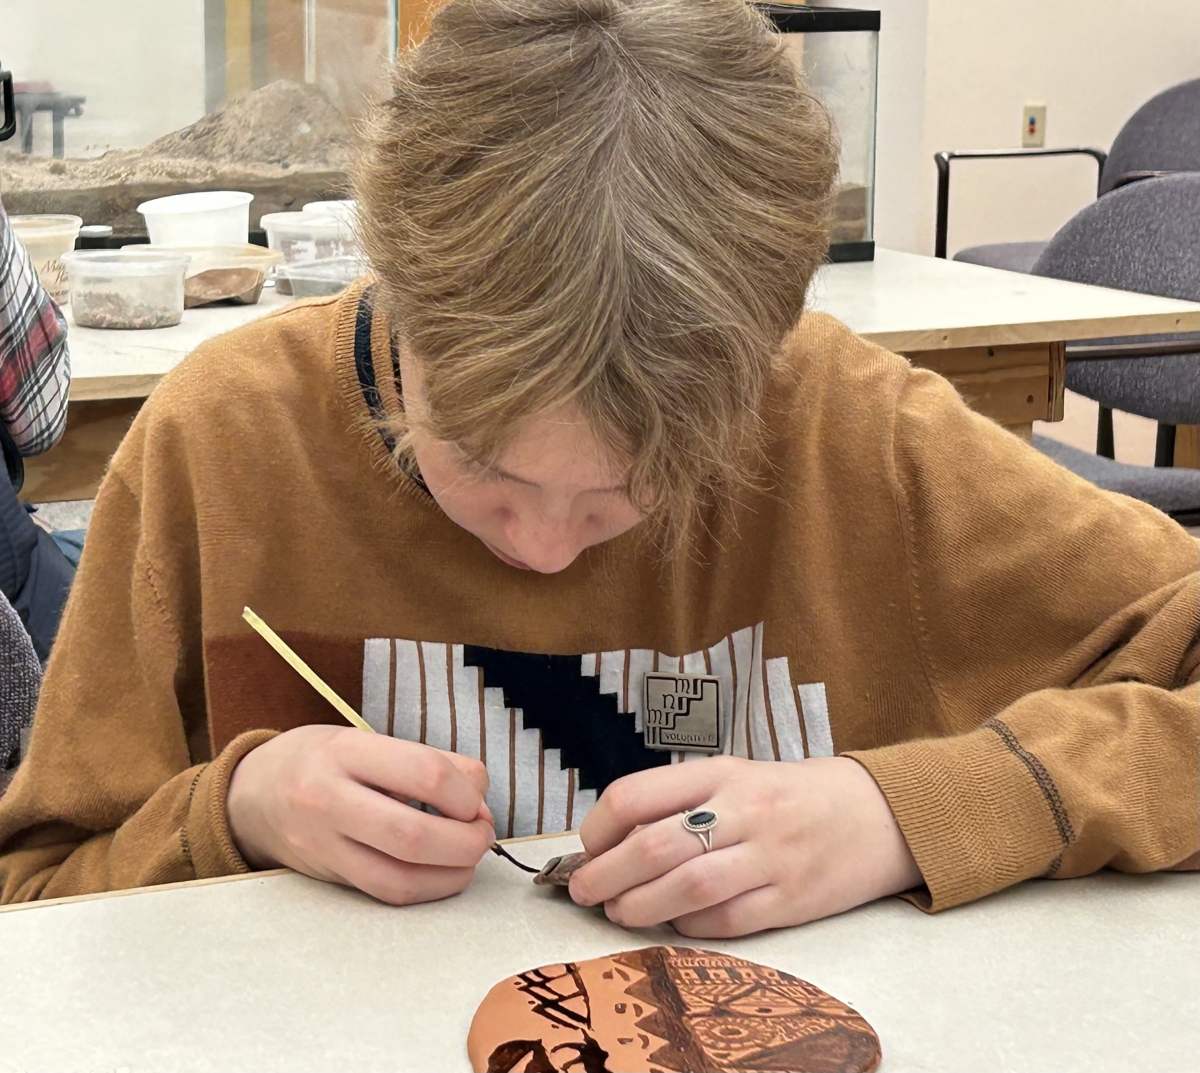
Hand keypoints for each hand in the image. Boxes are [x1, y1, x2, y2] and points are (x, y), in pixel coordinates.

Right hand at [226, 725, 494, 904]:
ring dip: (454, 872)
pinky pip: (387, 893)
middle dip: (466, 839)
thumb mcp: (365, 739)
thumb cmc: (321, 760)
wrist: (251, 795)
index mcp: (345, 751)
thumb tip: (480, 795)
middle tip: (483, 832)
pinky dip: (429, 888)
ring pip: (401, 877)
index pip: (425, 774)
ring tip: (470, 854)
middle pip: (414, 834)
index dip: (466, 793)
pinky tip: (445, 873)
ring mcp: (324, 845)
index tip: (477, 798)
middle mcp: (328, 799)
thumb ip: (427, 761)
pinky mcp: (328, 877)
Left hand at [568, 756, 921, 937]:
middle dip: (606, 875)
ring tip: (618, 912)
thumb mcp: (737, 777)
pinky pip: (726, 921)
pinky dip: (689, 925)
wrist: (877, 814)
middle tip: (584, 891)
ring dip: (639, 906)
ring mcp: (770, 856)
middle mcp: (744, 810)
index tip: (588, 846)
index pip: (636, 795)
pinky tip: (674, 921)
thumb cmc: (791, 795)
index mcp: (722, 772)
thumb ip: (682, 800)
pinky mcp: (792, 900)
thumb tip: (615, 840)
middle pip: (654, 846)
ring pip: (686, 887)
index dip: (598, 827)